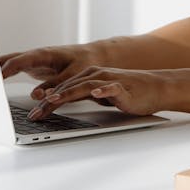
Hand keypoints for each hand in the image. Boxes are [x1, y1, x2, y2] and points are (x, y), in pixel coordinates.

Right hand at [0, 45, 100, 99]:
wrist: (93, 56)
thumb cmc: (84, 63)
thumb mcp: (74, 75)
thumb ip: (55, 85)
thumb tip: (37, 95)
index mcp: (44, 54)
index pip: (20, 60)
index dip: (7, 68)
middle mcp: (35, 56)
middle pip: (9, 58)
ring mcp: (32, 60)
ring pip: (8, 62)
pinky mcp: (32, 67)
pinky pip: (12, 68)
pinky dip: (1, 72)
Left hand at [27, 66, 168, 119]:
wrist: (156, 88)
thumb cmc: (129, 93)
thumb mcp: (100, 96)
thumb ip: (83, 96)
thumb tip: (62, 102)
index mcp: (88, 77)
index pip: (63, 89)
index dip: (46, 102)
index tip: (33, 115)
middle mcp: (95, 75)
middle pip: (68, 88)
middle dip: (50, 102)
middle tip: (36, 114)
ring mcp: (108, 79)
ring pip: (83, 86)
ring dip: (67, 93)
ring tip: (54, 100)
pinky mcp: (122, 86)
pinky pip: (110, 87)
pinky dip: (102, 90)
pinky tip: (94, 94)